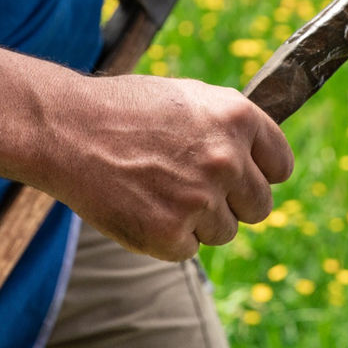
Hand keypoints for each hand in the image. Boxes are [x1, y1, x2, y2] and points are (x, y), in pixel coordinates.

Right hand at [41, 74, 293, 260]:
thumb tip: (260, 156)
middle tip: (193, 190)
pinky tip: (141, 207)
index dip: (260, 173)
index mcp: (237, 118)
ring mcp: (201, 200)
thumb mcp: (188, 98)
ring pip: (225, 231)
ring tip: (157, 191)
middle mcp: (227, 159)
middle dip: (233, 203)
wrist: (66, 129)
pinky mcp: (171, 234)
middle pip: (260, 206)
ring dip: (197, 221)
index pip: (281, 165)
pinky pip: (189, 250)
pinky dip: (167, 238)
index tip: (244, 178)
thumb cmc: (124, 110)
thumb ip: (230, 126)